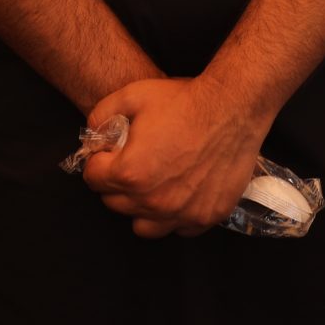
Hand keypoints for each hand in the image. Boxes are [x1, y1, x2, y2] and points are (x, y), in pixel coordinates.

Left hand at [79, 76, 268, 238]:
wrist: (232, 108)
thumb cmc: (184, 101)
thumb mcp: (132, 95)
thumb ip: (101, 116)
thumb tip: (92, 136)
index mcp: (130, 173)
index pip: (93, 179)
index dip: (98, 161)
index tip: (109, 153)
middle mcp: (153, 201)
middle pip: (114, 203)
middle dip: (116, 184)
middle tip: (131, 163)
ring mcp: (181, 213)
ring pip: (143, 225)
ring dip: (141, 207)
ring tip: (151, 184)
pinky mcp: (206, 217)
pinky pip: (178, 229)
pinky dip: (174, 216)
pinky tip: (178, 192)